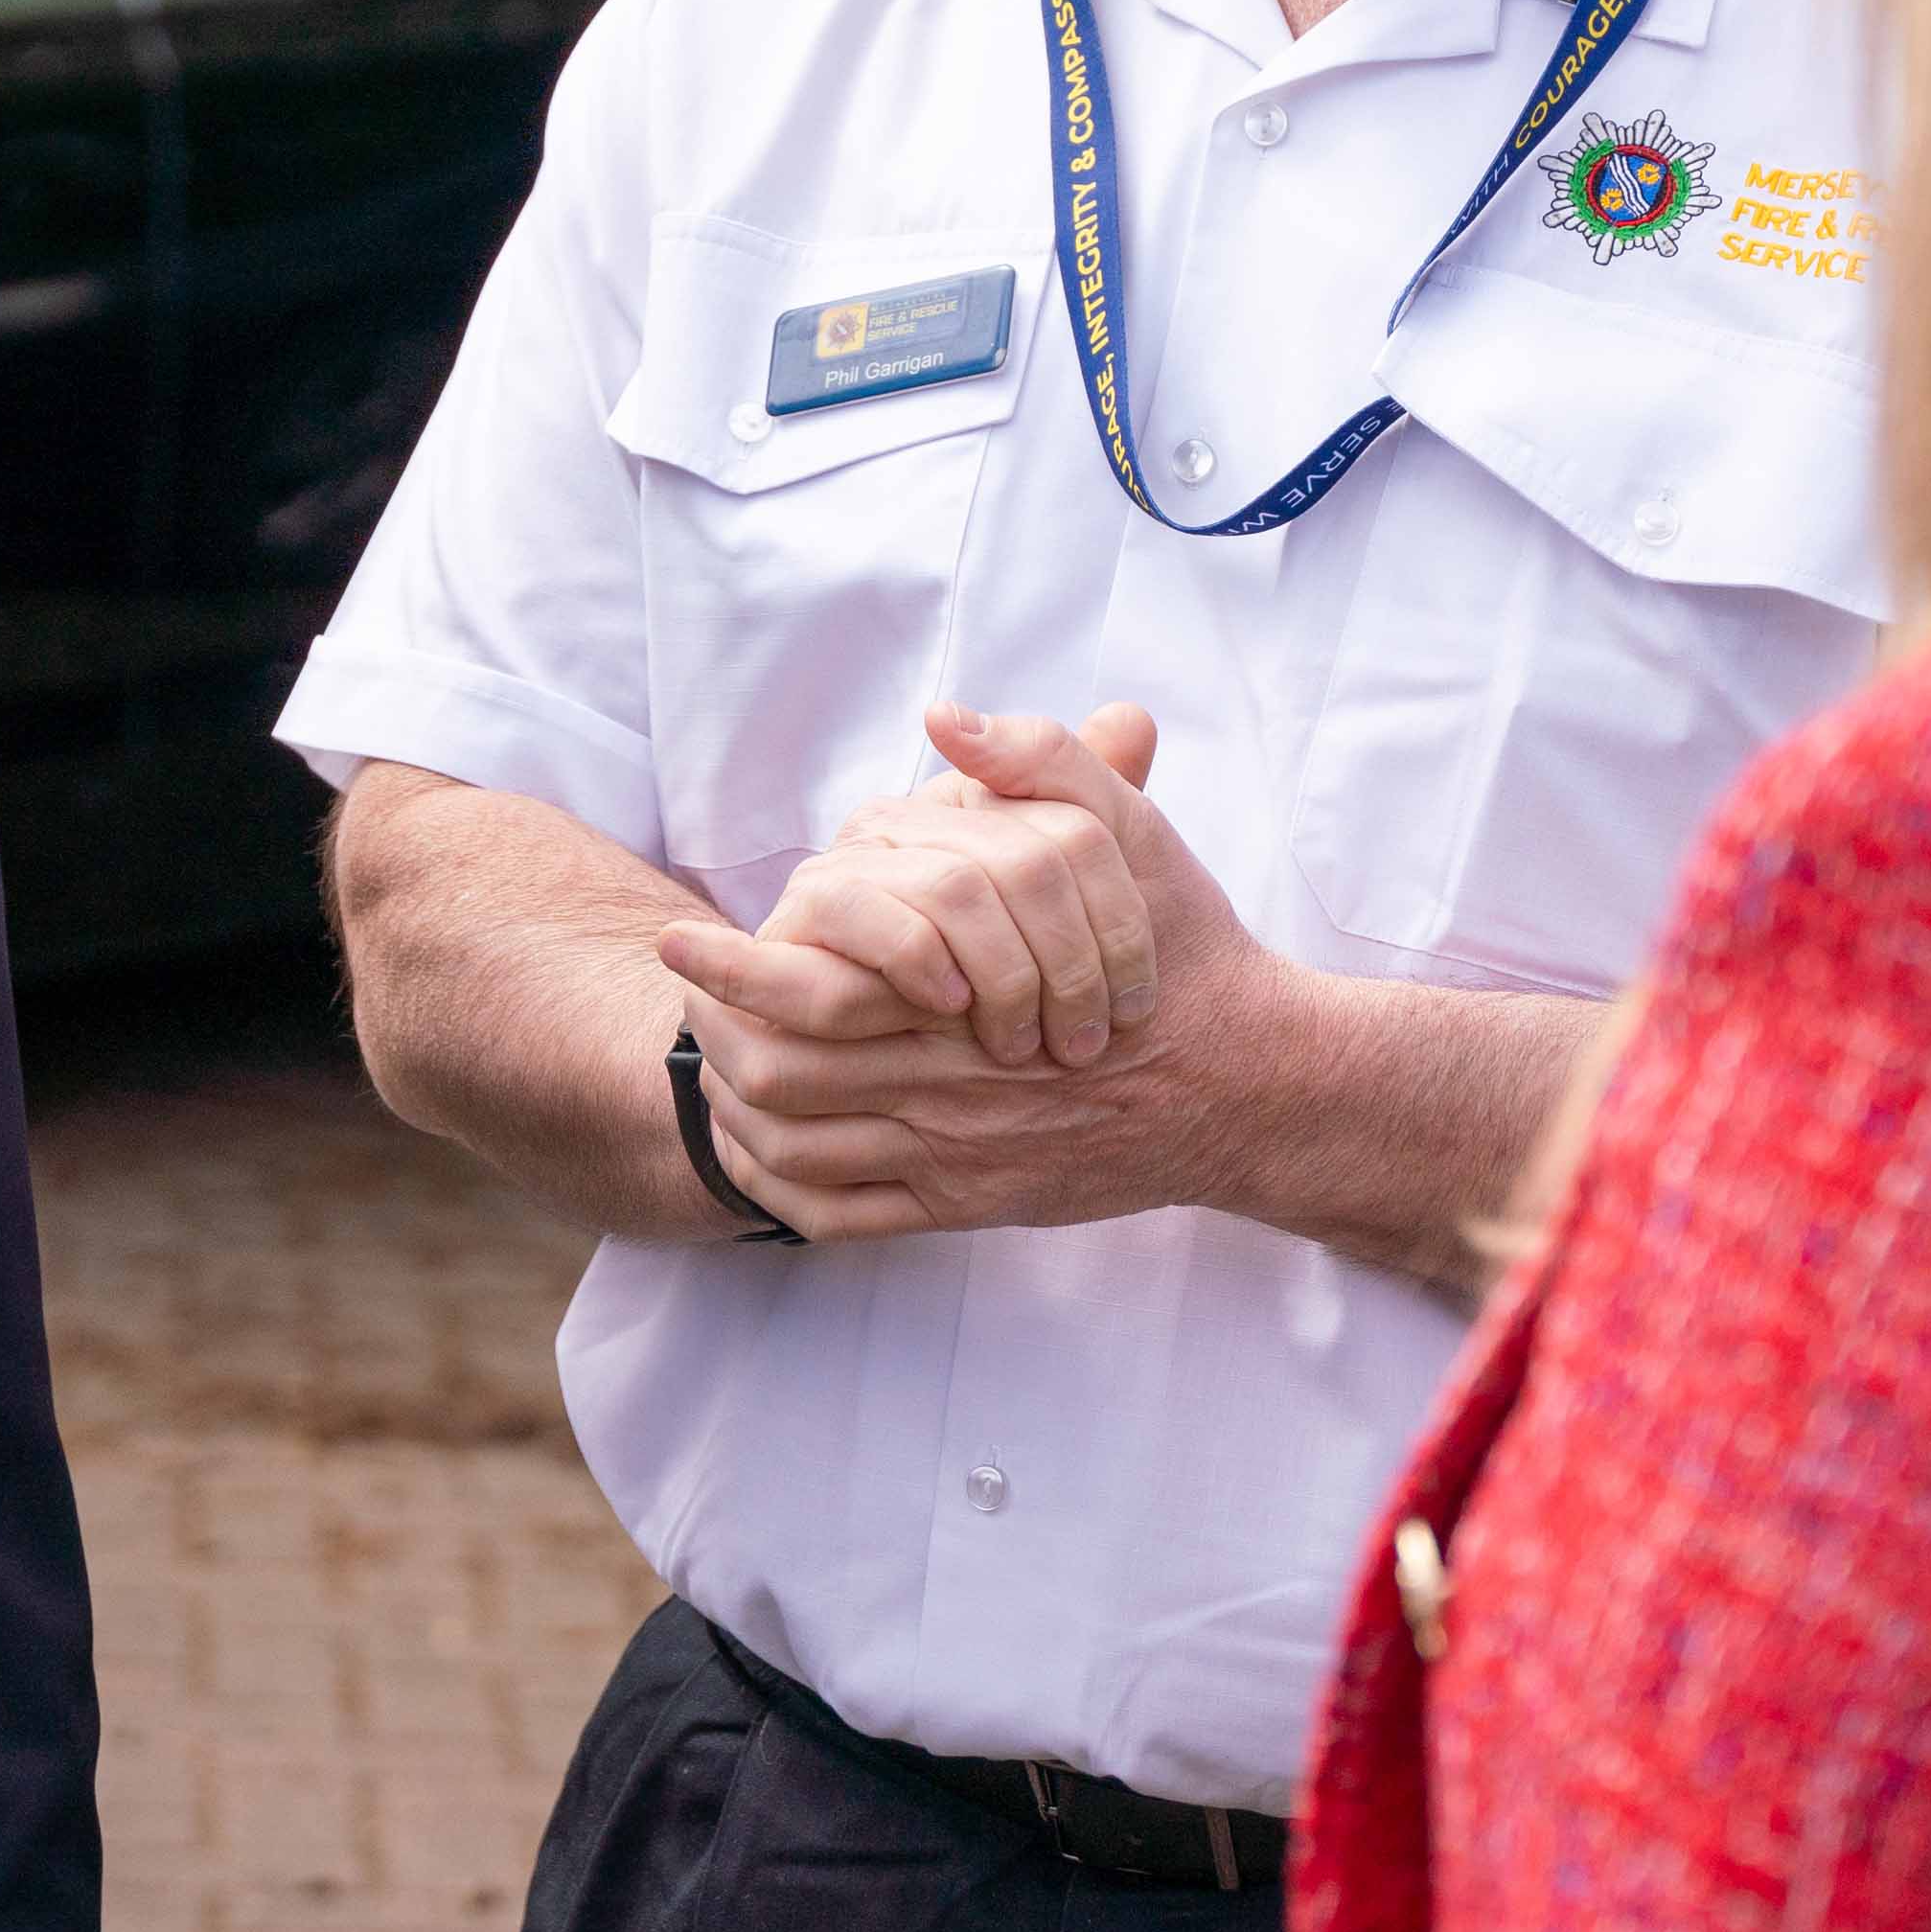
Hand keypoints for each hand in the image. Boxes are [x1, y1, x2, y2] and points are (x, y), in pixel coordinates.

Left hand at [659, 706, 1307, 1242]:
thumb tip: (944, 715)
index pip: (810, 986)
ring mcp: (957, 1152)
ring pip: (803, 1151)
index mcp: (964, 986)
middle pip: (783, 1078)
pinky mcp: (973, 1202)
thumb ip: (1041, 760)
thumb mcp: (1128, 831)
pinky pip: (848, 1217)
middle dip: (715, 1043)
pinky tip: (765, 1154)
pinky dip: (787, 1191)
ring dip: (740, 1117)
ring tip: (712, 1075)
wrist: (1251, 1082)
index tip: (679, 943)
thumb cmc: (1185, 949)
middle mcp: (948, 1079)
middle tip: (685, 1010)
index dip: (728, 970)